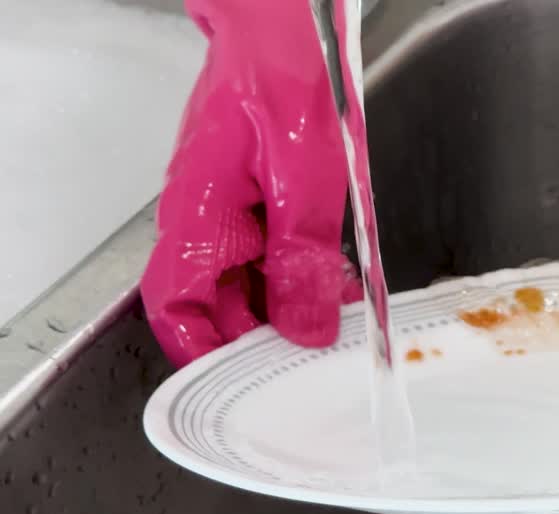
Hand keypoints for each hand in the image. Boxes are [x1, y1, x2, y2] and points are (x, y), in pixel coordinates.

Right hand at [141, 0, 360, 367]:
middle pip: (214, 306)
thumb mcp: (303, 181)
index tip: (242, 383)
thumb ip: (302, 260)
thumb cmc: (277, 85)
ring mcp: (224, 213)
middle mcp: (202, 221)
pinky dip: (295, 277)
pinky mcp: (249, 204)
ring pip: (243, 285)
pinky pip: (264, 256)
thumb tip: (304, 329)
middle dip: (259, 338)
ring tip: (329, 323)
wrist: (274, 35)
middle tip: (308, 358)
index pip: (176, 305)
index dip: (203, 352)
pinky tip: (331, 285)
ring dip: (283, 309)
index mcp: (199, 218)